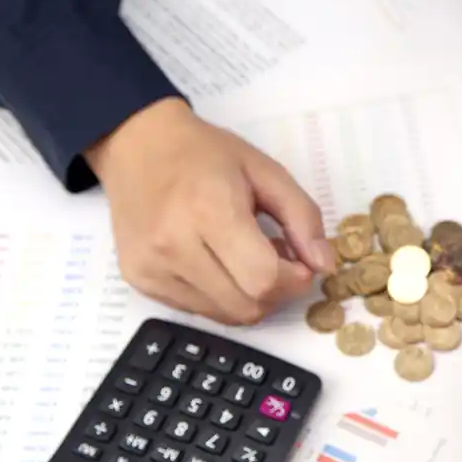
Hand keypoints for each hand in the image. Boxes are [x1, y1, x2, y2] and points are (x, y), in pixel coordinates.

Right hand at [85, 97, 334, 324]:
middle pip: (247, 306)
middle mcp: (173, 245)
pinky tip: (218, 263)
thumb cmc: (204, 154)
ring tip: (245, 258)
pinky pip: (198, 311)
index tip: (301, 262)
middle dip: (277, 292)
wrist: (136, 145)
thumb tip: (324, 265)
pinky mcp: (140, 281)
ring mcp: (151, 268)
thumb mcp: (266, 171)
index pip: (263, 279)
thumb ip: (303, 217)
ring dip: (249, 297)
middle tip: (277, 259)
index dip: (294, 280)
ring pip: (225, 316)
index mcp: (209, 210)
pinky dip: (221, 297)